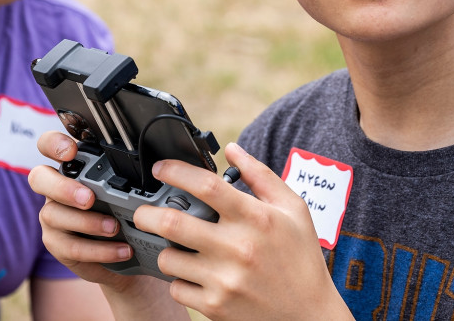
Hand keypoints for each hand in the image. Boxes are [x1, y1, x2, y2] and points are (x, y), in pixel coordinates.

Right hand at [27, 132, 138, 288]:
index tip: (72, 151)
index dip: (55, 144)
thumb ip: (124, 175)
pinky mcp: (56, 243)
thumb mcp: (125, 187)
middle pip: (39, 178)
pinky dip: (99, 250)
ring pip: (55, 215)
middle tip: (89, 198)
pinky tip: (121, 250)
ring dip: (88, 222)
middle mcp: (55, 188)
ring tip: (114, 227)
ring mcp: (52, 215)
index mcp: (71, 167)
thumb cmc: (121, 209)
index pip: (48, 145)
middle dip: (63, 187)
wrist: (123, 250)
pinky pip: (71, 247)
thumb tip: (150, 164)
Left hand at [135, 143, 352, 320]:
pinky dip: (179, 279)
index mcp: (256, 218)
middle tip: (143, 211)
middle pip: (172, 223)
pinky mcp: (216, 307)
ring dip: (166, 249)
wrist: (310, 315)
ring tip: (177, 246)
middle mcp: (237, 247)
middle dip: (147, 213)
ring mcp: (224, 280)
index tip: (160, 168)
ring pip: (168, 258)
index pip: (206, 186)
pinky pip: (177, 288)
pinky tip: (194, 274)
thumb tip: (232, 150)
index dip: (176, 171)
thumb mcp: (293, 209)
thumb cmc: (301, 258)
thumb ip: (261, 176)